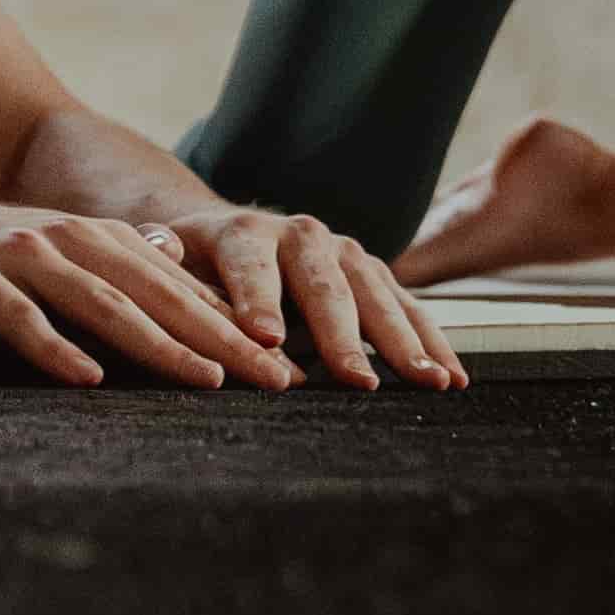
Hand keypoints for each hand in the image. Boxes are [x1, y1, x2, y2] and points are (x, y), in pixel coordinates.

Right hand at [0, 201, 306, 389]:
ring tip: (204, 378)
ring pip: (102, 302)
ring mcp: (19, 253)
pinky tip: (86, 377)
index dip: (237, 327)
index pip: (182, 290)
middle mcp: (69, 239)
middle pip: (158, 295)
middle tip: (273, 379)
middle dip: (222, 339)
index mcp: (99, 240)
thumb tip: (180, 274)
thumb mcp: (56, 258)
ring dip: (158, 343)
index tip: (285, 366)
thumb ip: (116, 268)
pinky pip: (19, 316)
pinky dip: (54, 347)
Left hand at [139, 202, 468, 389]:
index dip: (257, 300)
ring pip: (377, 296)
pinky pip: (407, 308)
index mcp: (243, 233)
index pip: (250, 266)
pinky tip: (453, 376)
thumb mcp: (168, 261)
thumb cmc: (191, 265)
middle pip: (325, 286)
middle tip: (357, 379)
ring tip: (428, 382)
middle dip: (343, 335)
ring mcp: (344, 253)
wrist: (229, 237)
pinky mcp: (373, 274)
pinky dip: (432, 341)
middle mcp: (301, 235)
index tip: (264, 340)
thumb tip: (161, 249)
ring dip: (404, 341)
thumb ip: (164, 262)